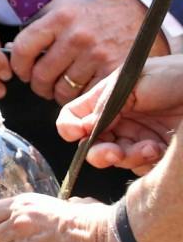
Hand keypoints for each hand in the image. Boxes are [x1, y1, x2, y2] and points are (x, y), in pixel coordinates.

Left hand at [11, 0, 159, 105]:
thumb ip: (45, 33)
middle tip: (42, 86)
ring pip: (63, 90)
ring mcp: (97, 55)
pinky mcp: (116, 72)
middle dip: (38, 85)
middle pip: (41, 74)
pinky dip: (81, 99)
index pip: (24, 47)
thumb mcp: (69, 13)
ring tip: (62, 89)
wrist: (140, 16)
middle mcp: (77, 36)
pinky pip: (87, 96)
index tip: (21, 72)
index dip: (18, 65)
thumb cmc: (99, 17)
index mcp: (60, 18)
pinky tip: (82, 92)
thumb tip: (16, 54)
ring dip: (58, 95)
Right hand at [59, 56, 182, 173]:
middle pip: (93, 142)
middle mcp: (120, 120)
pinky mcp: (157, 151)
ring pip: (116, 157)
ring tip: (149, 147)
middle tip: (111, 154)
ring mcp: (138, 136)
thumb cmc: (173, 75)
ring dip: (127, 156)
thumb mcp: (133, 81)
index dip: (70, 126)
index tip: (76, 134)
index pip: (76, 114)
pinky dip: (144, 161)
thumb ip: (106, 103)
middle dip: (98, 152)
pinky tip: (157, 149)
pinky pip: (140, 166)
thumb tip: (85, 126)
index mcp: (108, 99)